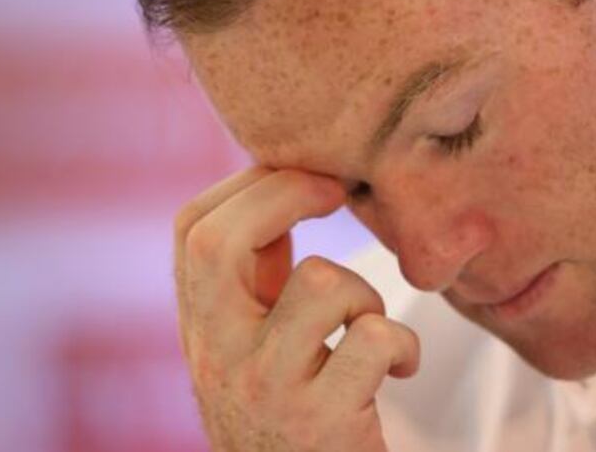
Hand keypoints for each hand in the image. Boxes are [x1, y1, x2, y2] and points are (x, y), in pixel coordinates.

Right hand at [173, 167, 419, 451]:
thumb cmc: (295, 413)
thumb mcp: (259, 344)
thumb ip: (263, 281)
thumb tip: (288, 188)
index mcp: (201, 329)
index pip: (191, 230)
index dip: (251, 183)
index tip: (307, 175)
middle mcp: (216, 357)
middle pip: (217, 242)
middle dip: (289, 193)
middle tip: (338, 192)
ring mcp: (264, 388)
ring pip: (322, 282)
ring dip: (365, 293)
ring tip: (371, 328)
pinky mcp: (319, 421)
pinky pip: (375, 338)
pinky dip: (404, 346)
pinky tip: (400, 368)